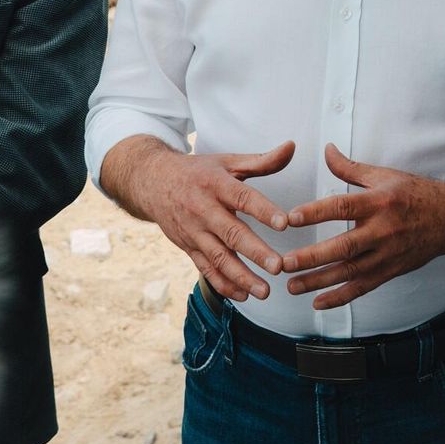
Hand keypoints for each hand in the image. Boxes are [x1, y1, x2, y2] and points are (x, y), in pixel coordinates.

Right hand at [107, 138, 295, 301]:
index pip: (242, 197)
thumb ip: (262, 160)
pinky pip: (206, 269)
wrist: (153, 182)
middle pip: (231, 232)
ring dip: (242, 276)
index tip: (284, 222)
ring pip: (219, 257)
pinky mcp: (188, 247)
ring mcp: (194, 231)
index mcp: (216, 184)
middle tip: (279, 266)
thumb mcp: (227, 162)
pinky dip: (224, 284)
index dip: (263, 209)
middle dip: (255, 251)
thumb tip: (291, 147)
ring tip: (265, 291)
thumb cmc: (198, 172)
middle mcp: (203, 209)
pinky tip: (244, 295)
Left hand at [281, 143, 444, 309]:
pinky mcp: (391, 271)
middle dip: (312, 257)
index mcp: (378, 203)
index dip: (316, 212)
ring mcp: (387, 255)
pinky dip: (340, 297)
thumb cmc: (414, 193)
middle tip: (285, 262)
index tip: (291, 218)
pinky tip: (318, 302)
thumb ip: (350, 167)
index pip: (342, 207)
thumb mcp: (384, 176)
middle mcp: (382, 232)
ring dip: (319, 281)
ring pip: (350, 272)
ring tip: (292, 286)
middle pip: (344, 247)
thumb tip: (326, 149)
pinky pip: (363, 287)